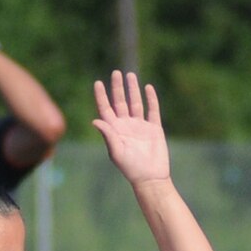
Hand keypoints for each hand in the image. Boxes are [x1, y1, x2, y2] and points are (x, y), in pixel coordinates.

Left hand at [92, 71, 168, 185]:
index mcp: (114, 130)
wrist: (150, 177)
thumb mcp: (116, 152)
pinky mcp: (154, 129)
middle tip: (116, 73)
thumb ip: (107, 135)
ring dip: (133, 90)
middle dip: (118, 87)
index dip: (101, 96)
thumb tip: (96, 120)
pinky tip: (148, 88)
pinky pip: (152, 110)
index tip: (98, 83)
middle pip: (120, 102)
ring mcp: (140, 126)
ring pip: (135, 103)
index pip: (106, 108)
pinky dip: (151, 99)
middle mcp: (126, 125)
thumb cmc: (131, 167)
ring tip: (130, 75)